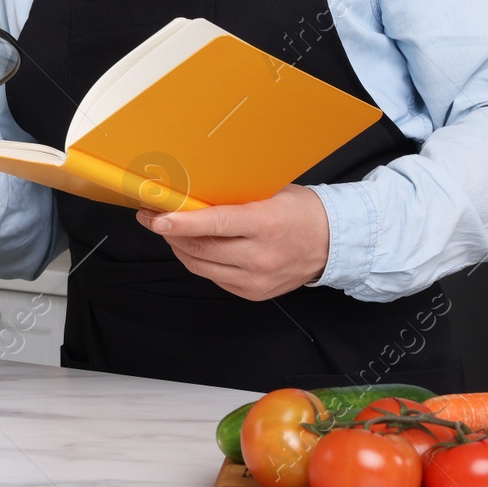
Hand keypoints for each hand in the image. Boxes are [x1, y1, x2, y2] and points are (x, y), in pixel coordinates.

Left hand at [135, 184, 330, 300]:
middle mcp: (260, 256)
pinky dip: (199, 262)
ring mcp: (257, 279)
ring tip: (168, 232)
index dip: (182, 222)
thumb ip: (235, 198)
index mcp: (265, 224)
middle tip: (153, 217)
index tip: (157, 218)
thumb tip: (194, 195)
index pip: (215, 224)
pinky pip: (214, 277)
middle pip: (201, 248)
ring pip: (202, 266)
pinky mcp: (253, 293)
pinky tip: (194, 248)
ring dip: (180, 248)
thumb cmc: (302, 211)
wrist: (334, 244)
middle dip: (170, 233)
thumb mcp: (271, 193)